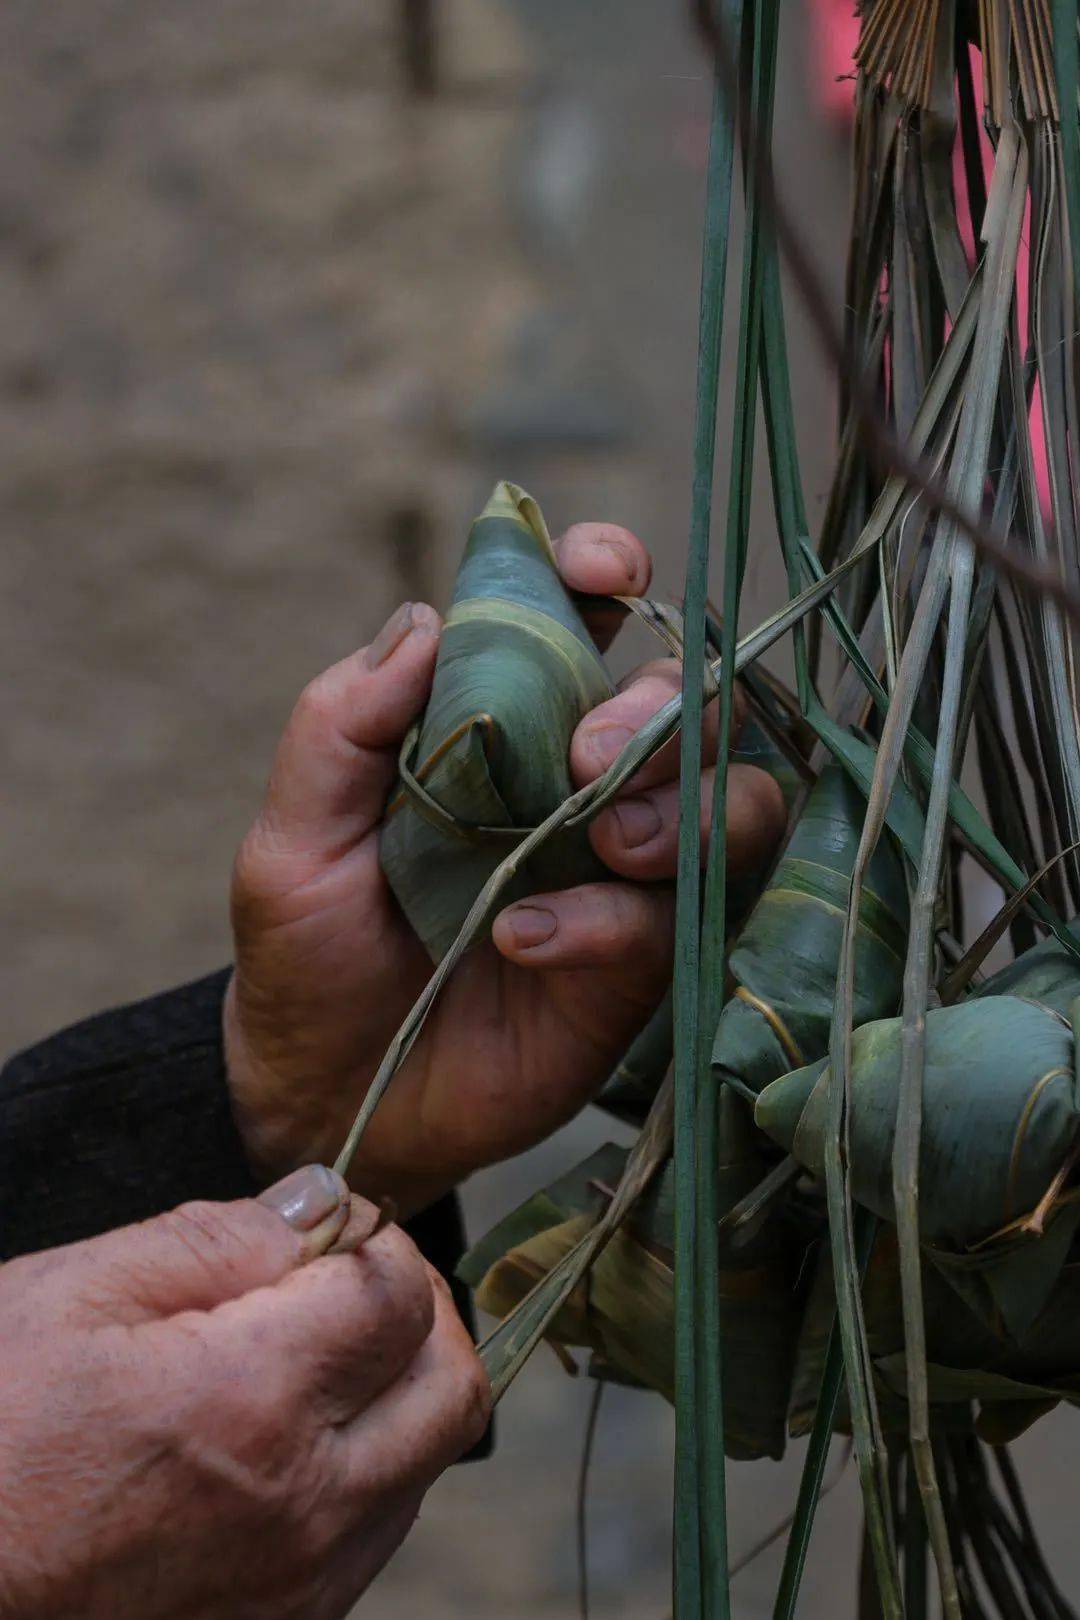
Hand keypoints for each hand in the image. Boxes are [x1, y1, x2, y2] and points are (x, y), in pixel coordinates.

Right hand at [0, 1166, 487, 1619]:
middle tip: (358, 1281)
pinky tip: (290, 1435)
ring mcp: (299, 1585)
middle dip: (421, 1313)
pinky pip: (376, 1532)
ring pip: (425, 1464)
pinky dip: (365, 1467)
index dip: (377, 1239)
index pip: (399, 1297)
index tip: (328, 1233)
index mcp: (251, 1401)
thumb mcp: (75, 1293)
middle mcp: (302, 1507)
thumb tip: (324, 1201)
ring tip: (316, 1357)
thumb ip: (219, 1237)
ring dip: (397, 1392)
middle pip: (451, 1388)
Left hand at [225, 523, 785, 1211]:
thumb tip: (424, 619)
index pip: (588, 622)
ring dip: (682, 807)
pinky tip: (525, 940)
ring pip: (731, 803)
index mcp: (506, 728)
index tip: (603, 571)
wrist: (328, 1095)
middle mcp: (583, 789)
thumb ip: (342, 727)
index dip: (610, 574)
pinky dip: (615, 920)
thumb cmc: (310, 953)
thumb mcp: (296, 838)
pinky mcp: (641, 968)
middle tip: (588, 755)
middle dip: (666, 706)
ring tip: (603, 843)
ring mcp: (623, 878)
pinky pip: (678, 922)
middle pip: (692, 704)